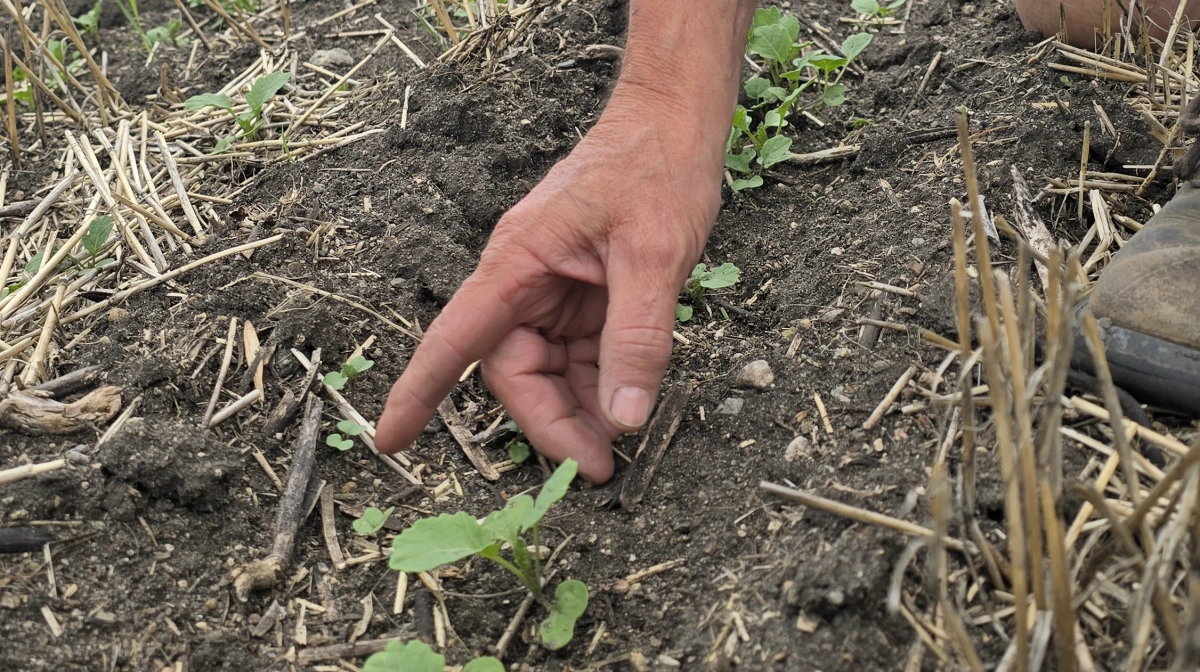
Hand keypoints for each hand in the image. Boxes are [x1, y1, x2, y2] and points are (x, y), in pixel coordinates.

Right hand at [374, 92, 724, 483]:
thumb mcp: (654, 255)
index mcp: (518, 263)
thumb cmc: (655, 167)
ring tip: (618, 446)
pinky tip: (627, 402)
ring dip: (579, 409)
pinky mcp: (585, 294)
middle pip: (515, 371)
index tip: (392, 439)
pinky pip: (580, 353)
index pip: (456, 338)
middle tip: (600, 467)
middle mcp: (525, 281)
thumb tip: (623, 419)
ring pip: (549, 369)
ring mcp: (555, 289)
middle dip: (551, 423)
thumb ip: (638, 339)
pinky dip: (601, 382)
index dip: (420, 391)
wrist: (674, 119)